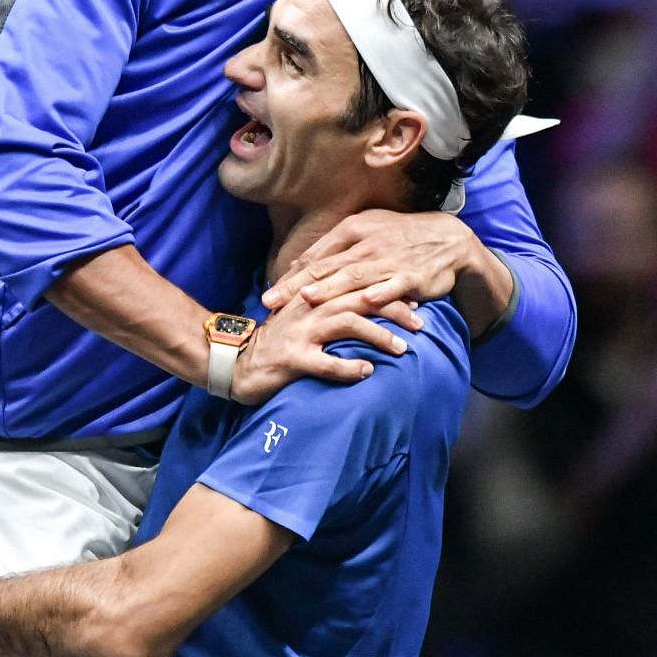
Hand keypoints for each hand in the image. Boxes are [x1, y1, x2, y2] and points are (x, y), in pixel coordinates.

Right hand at [230, 288, 422, 406]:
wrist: (236, 361)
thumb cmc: (278, 341)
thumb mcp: (305, 316)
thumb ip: (333, 305)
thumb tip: (370, 306)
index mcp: (314, 294)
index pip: (358, 284)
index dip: (388, 290)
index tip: (415, 300)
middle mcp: (309, 307)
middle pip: (360, 299)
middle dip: (393, 309)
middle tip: (420, 323)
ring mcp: (300, 332)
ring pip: (347, 323)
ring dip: (378, 336)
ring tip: (402, 349)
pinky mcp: (291, 358)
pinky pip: (325, 362)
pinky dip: (349, 367)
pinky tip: (367, 372)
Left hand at [262, 209, 474, 311]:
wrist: (448, 239)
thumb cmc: (401, 237)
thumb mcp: (367, 232)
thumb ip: (337, 249)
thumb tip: (304, 267)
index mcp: (353, 230)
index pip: (315, 257)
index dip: (290, 277)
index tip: (268, 294)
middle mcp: (367, 243)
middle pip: (327, 268)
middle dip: (296, 287)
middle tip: (271, 302)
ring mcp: (389, 259)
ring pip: (355, 277)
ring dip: (331, 288)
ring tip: (308, 299)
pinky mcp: (412, 275)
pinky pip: (395, 284)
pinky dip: (382, 292)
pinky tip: (367, 300)